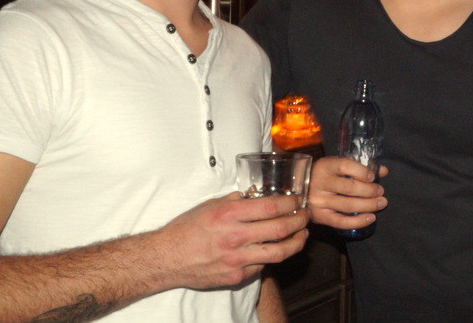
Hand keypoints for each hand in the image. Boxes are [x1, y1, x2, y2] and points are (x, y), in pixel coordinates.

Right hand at [154, 192, 309, 290]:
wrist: (166, 258)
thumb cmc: (186, 229)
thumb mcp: (210, 205)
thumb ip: (235, 201)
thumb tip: (255, 195)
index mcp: (229, 215)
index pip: (271, 207)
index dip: (290, 203)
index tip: (297, 200)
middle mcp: (235, 237)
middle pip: (281, 229)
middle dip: (300, 220)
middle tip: (305, 216)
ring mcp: (237, 260)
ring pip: (279, 252)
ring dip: (296, 242)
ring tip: (302, 235)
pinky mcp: (236, 277)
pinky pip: (262, 265)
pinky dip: (272, 256)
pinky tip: (276, 249)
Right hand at [307, 157, 387, 229]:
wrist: (297, 191)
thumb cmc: (323, 175)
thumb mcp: (336, 166)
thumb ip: (359, 167)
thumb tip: (384, 171)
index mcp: (325, 166)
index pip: (345, 166)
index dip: (362, 171)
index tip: (372, 176)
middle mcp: (320, 184)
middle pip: (350, 188)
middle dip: (370, 190)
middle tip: (381, 191)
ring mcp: (319, 202)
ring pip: (348, 205)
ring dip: (369, 205)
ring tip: (381, 203)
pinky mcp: (320, 217)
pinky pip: (341, 222)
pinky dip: (358, 221)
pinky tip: (371, 218)